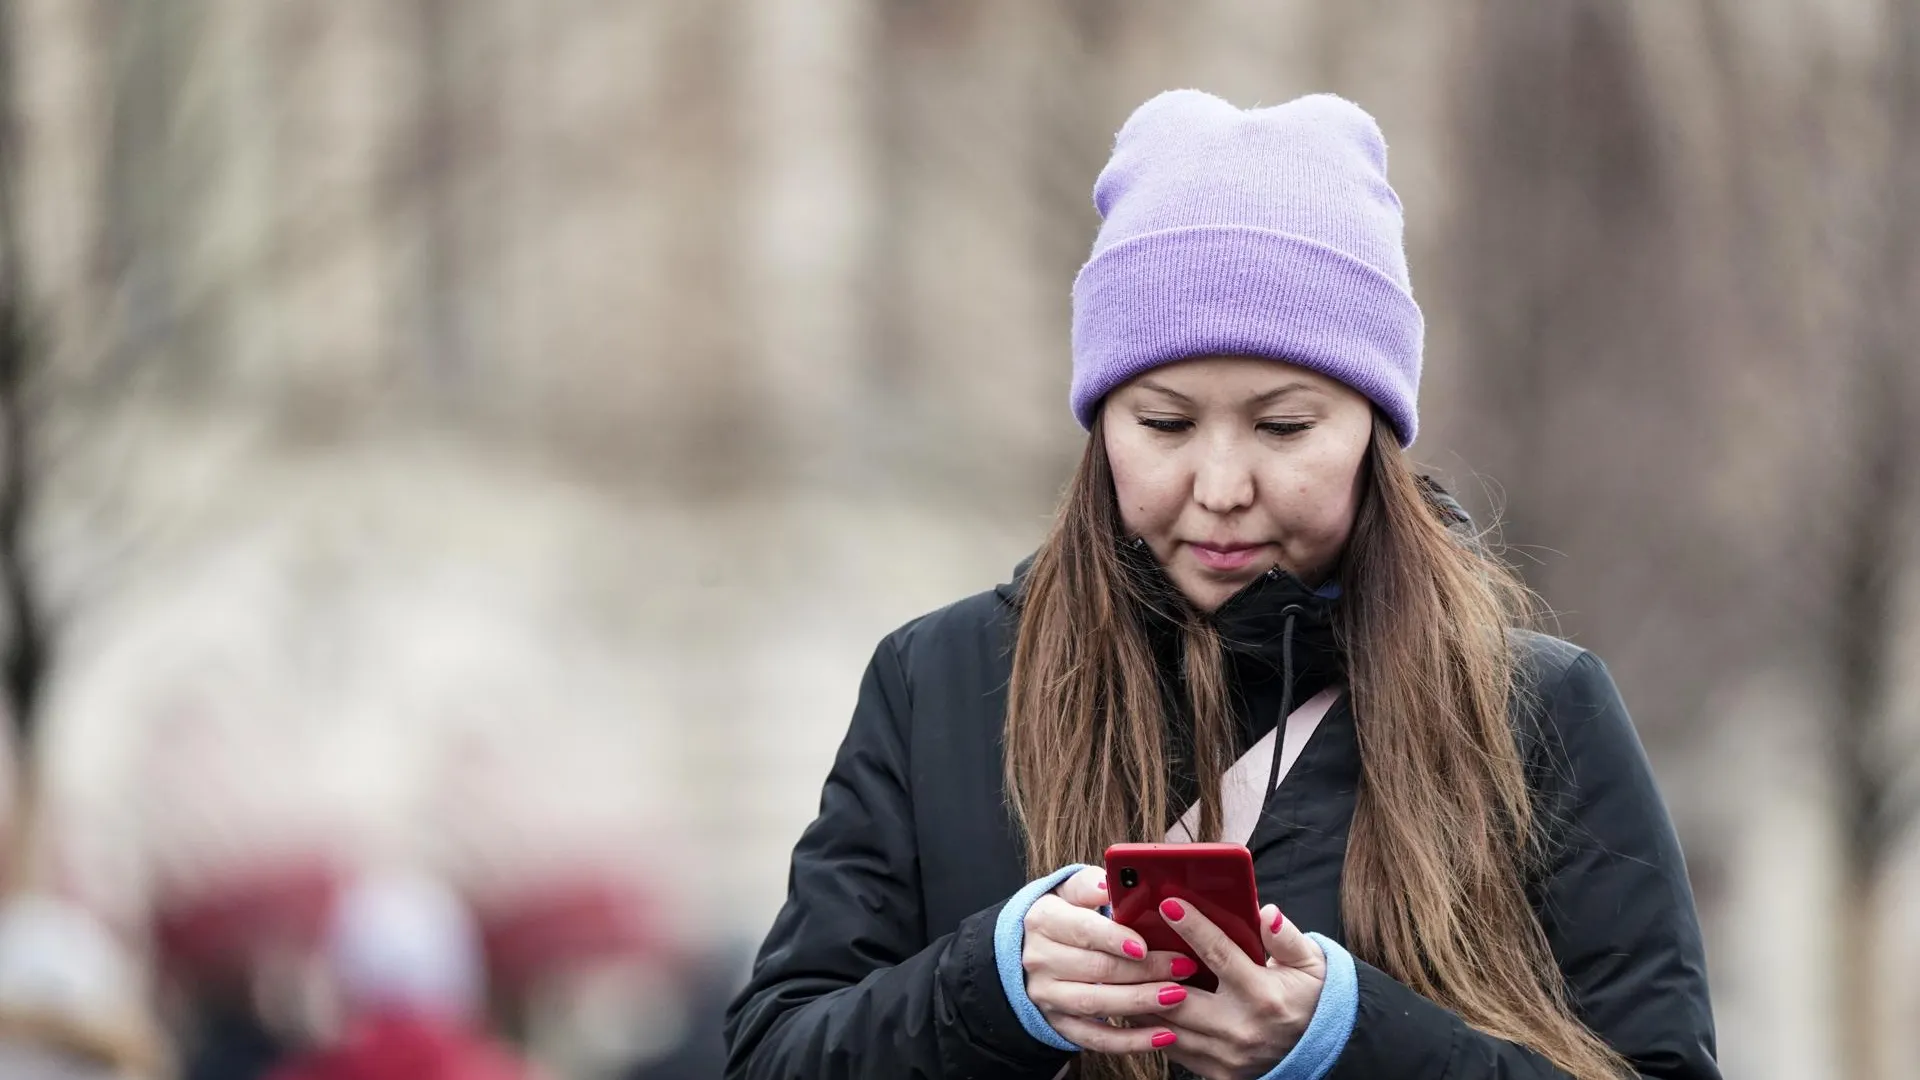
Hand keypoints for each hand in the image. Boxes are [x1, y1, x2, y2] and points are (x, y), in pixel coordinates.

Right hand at [1021, 866, 1199, 1051]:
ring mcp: (1048, 996)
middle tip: (1182, 967)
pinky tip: (1163, 1036)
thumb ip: (1090, 884)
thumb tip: (1109, 884)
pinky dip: (1130, 1041)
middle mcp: (1040, 960)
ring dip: (1141, 1003)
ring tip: (1177, 997)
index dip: (1114, 938)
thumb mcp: (1069, 891)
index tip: (1144, 945)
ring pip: (1097, 1004)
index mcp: (1043, 921)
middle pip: (1096, 969)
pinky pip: (1097, 1039)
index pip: (1081, 929)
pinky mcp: (1060, 1024)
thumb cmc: (1065, 915)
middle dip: (1144, 970)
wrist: (1028, 950)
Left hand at [1137, 899, 1325, 1079]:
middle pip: (1178, 997)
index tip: (1168, 904)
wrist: (1322, 1049)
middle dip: (1150, 971)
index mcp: (1264, 994)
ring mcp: (1228, 1055)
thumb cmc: (1311, 997)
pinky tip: (1143, 1006)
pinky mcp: (1219, 1073)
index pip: (1219, 954)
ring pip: (1168, 1028)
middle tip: (1129, 944)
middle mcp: (1242, 1027)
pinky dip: (1155, 1028)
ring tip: (1127, 974)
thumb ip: (1286, 937)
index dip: (1192, 927)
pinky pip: (1175, 1050)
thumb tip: (1267, 913)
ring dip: (1144, 1001)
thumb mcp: (1310, 962)